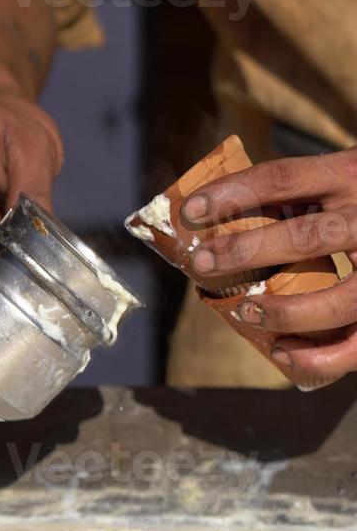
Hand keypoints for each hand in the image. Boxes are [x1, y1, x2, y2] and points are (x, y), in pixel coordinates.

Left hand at [181, 148, 356, 386]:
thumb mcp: (341, 175)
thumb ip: (299, 191)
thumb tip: (217, 214)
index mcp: (351, 173)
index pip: (284, 177)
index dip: (234, 192)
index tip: (190, 209)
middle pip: (309, 237)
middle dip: (248, 252)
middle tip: (203, 262)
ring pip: (342, 299)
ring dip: (286, 311)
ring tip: (245, 311)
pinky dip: (319, 357)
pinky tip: (282, 351)